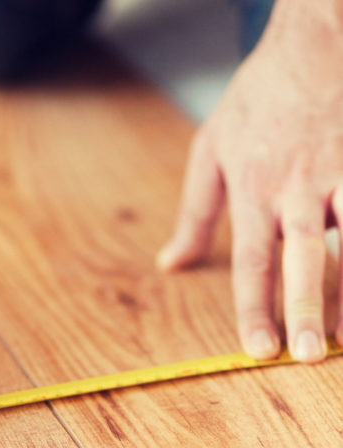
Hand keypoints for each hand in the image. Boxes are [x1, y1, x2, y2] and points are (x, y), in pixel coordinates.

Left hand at [158, 0, 342, 362]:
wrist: (310, 44)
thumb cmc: (256, 103)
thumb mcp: (209, 153)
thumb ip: (193, 215)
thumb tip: (170, 264)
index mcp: (253, 192)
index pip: (253, 263)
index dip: (254, 310)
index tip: (258, 351)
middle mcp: (297, 190)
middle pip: (303, 259)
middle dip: (308, 309)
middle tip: (308, 355)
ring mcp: (339, 176)